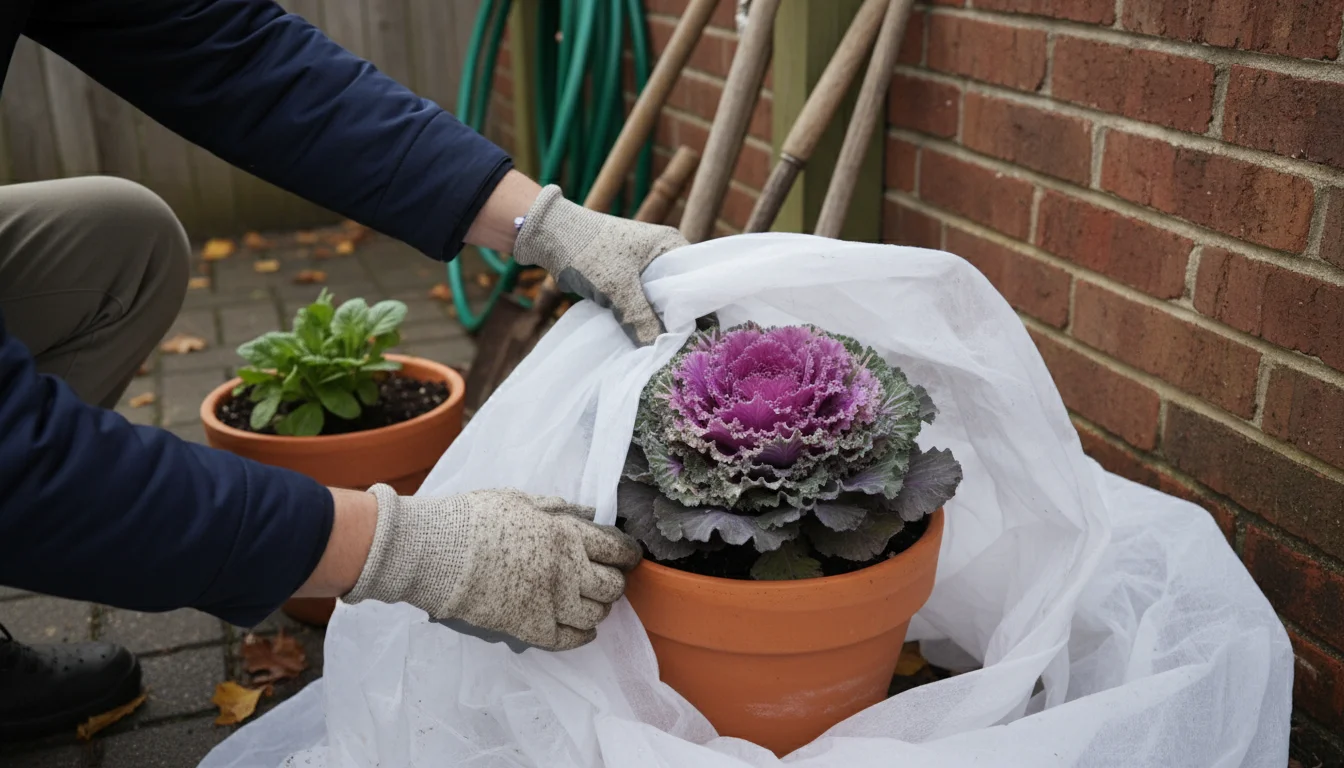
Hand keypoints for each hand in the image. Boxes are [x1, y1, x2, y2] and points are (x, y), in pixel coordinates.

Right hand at [342, 484, 641, 650]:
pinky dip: (582, 636)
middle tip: (604, 580)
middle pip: (612, 586)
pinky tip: (581, 629)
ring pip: (596, 614)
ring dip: (598, 609)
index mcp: (567, 534)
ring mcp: (551, 602)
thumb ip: (559, 509)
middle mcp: (567, 570)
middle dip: (613, 583)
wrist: (438, 551)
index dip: (627, 555)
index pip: (617, 549)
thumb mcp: (521, 500)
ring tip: (589, 603)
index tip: (627, 558)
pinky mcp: (531, 628)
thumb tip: (589, 512)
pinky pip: (570, 639)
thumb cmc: (475, 518)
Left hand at [513, 184, 687, 344]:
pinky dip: (642, 319)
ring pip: (660, 303)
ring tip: (665, 349)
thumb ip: (640, 317)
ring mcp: (646, 268)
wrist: (549, 236)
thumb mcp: (617, 286)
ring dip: (657, 322)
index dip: (700, 310)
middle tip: (682, 349)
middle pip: (680, 295)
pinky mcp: (629, 280)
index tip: (701, 338)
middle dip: (677, 320)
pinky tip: (644, 339)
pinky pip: (643, 304)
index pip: (698, 282)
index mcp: (672, 246)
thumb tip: (658, 350)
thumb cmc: (588, 250)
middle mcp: (665, 255)